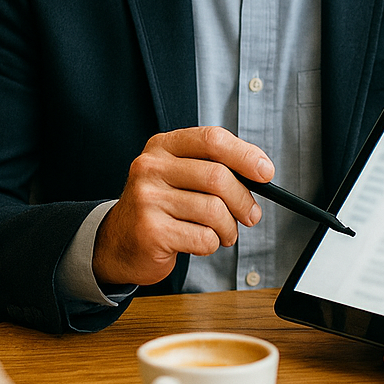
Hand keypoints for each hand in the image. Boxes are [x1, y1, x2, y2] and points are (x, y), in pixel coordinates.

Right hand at [92, 127, 273, 286]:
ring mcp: (148, 198)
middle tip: (251, 215)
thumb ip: (212, 167)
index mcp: (162, 146)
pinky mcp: (151, 230)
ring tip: (223, 233)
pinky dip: (211, 244)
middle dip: (243, 200)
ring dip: (228, 228)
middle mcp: (151, 167)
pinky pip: (203, 238)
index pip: (212, 139)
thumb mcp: (178, 175)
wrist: (118, 242)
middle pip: (217, 176)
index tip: (265, 172)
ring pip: (214, 211)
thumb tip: (260, 173)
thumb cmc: (159, 206)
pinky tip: (199, 242)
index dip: (245, 155)